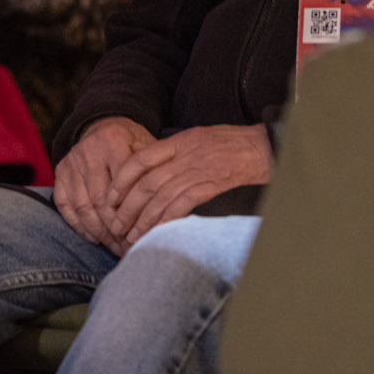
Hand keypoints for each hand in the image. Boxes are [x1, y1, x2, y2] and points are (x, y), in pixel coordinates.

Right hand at [54, 116, 156, 247]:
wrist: (101, 127)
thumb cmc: (132, 143)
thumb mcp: (147, 146)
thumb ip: (155, 169)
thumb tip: (168, 205)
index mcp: (113, 141)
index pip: (123, 185)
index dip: (133, 213)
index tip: (145, 234)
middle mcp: (88, 151)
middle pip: (101, 200)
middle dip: (116, 229)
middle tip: (130, 248)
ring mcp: (71, 163)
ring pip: (83, 207)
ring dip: (100, 232)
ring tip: (116, 248)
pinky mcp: (60, 174)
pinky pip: (66, 206)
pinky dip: (79, 226)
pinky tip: (95, 238)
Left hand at [104, 125, 271, 253]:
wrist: (264, 147)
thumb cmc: (231, 144)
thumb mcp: (198, 137)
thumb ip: (174, 152)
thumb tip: (148, 171)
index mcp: (179, 141)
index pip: (139, 160)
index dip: (121, 180)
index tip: (109, 198)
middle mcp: (185, 155)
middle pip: (147, 183)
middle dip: (127, 207)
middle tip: (116, 226)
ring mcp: (199, 170)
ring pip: (162, 197)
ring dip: (144, 220)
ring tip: (132, 236)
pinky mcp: (213, 186)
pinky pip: (184, 205)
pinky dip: (168, 220)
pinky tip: (158, 233)